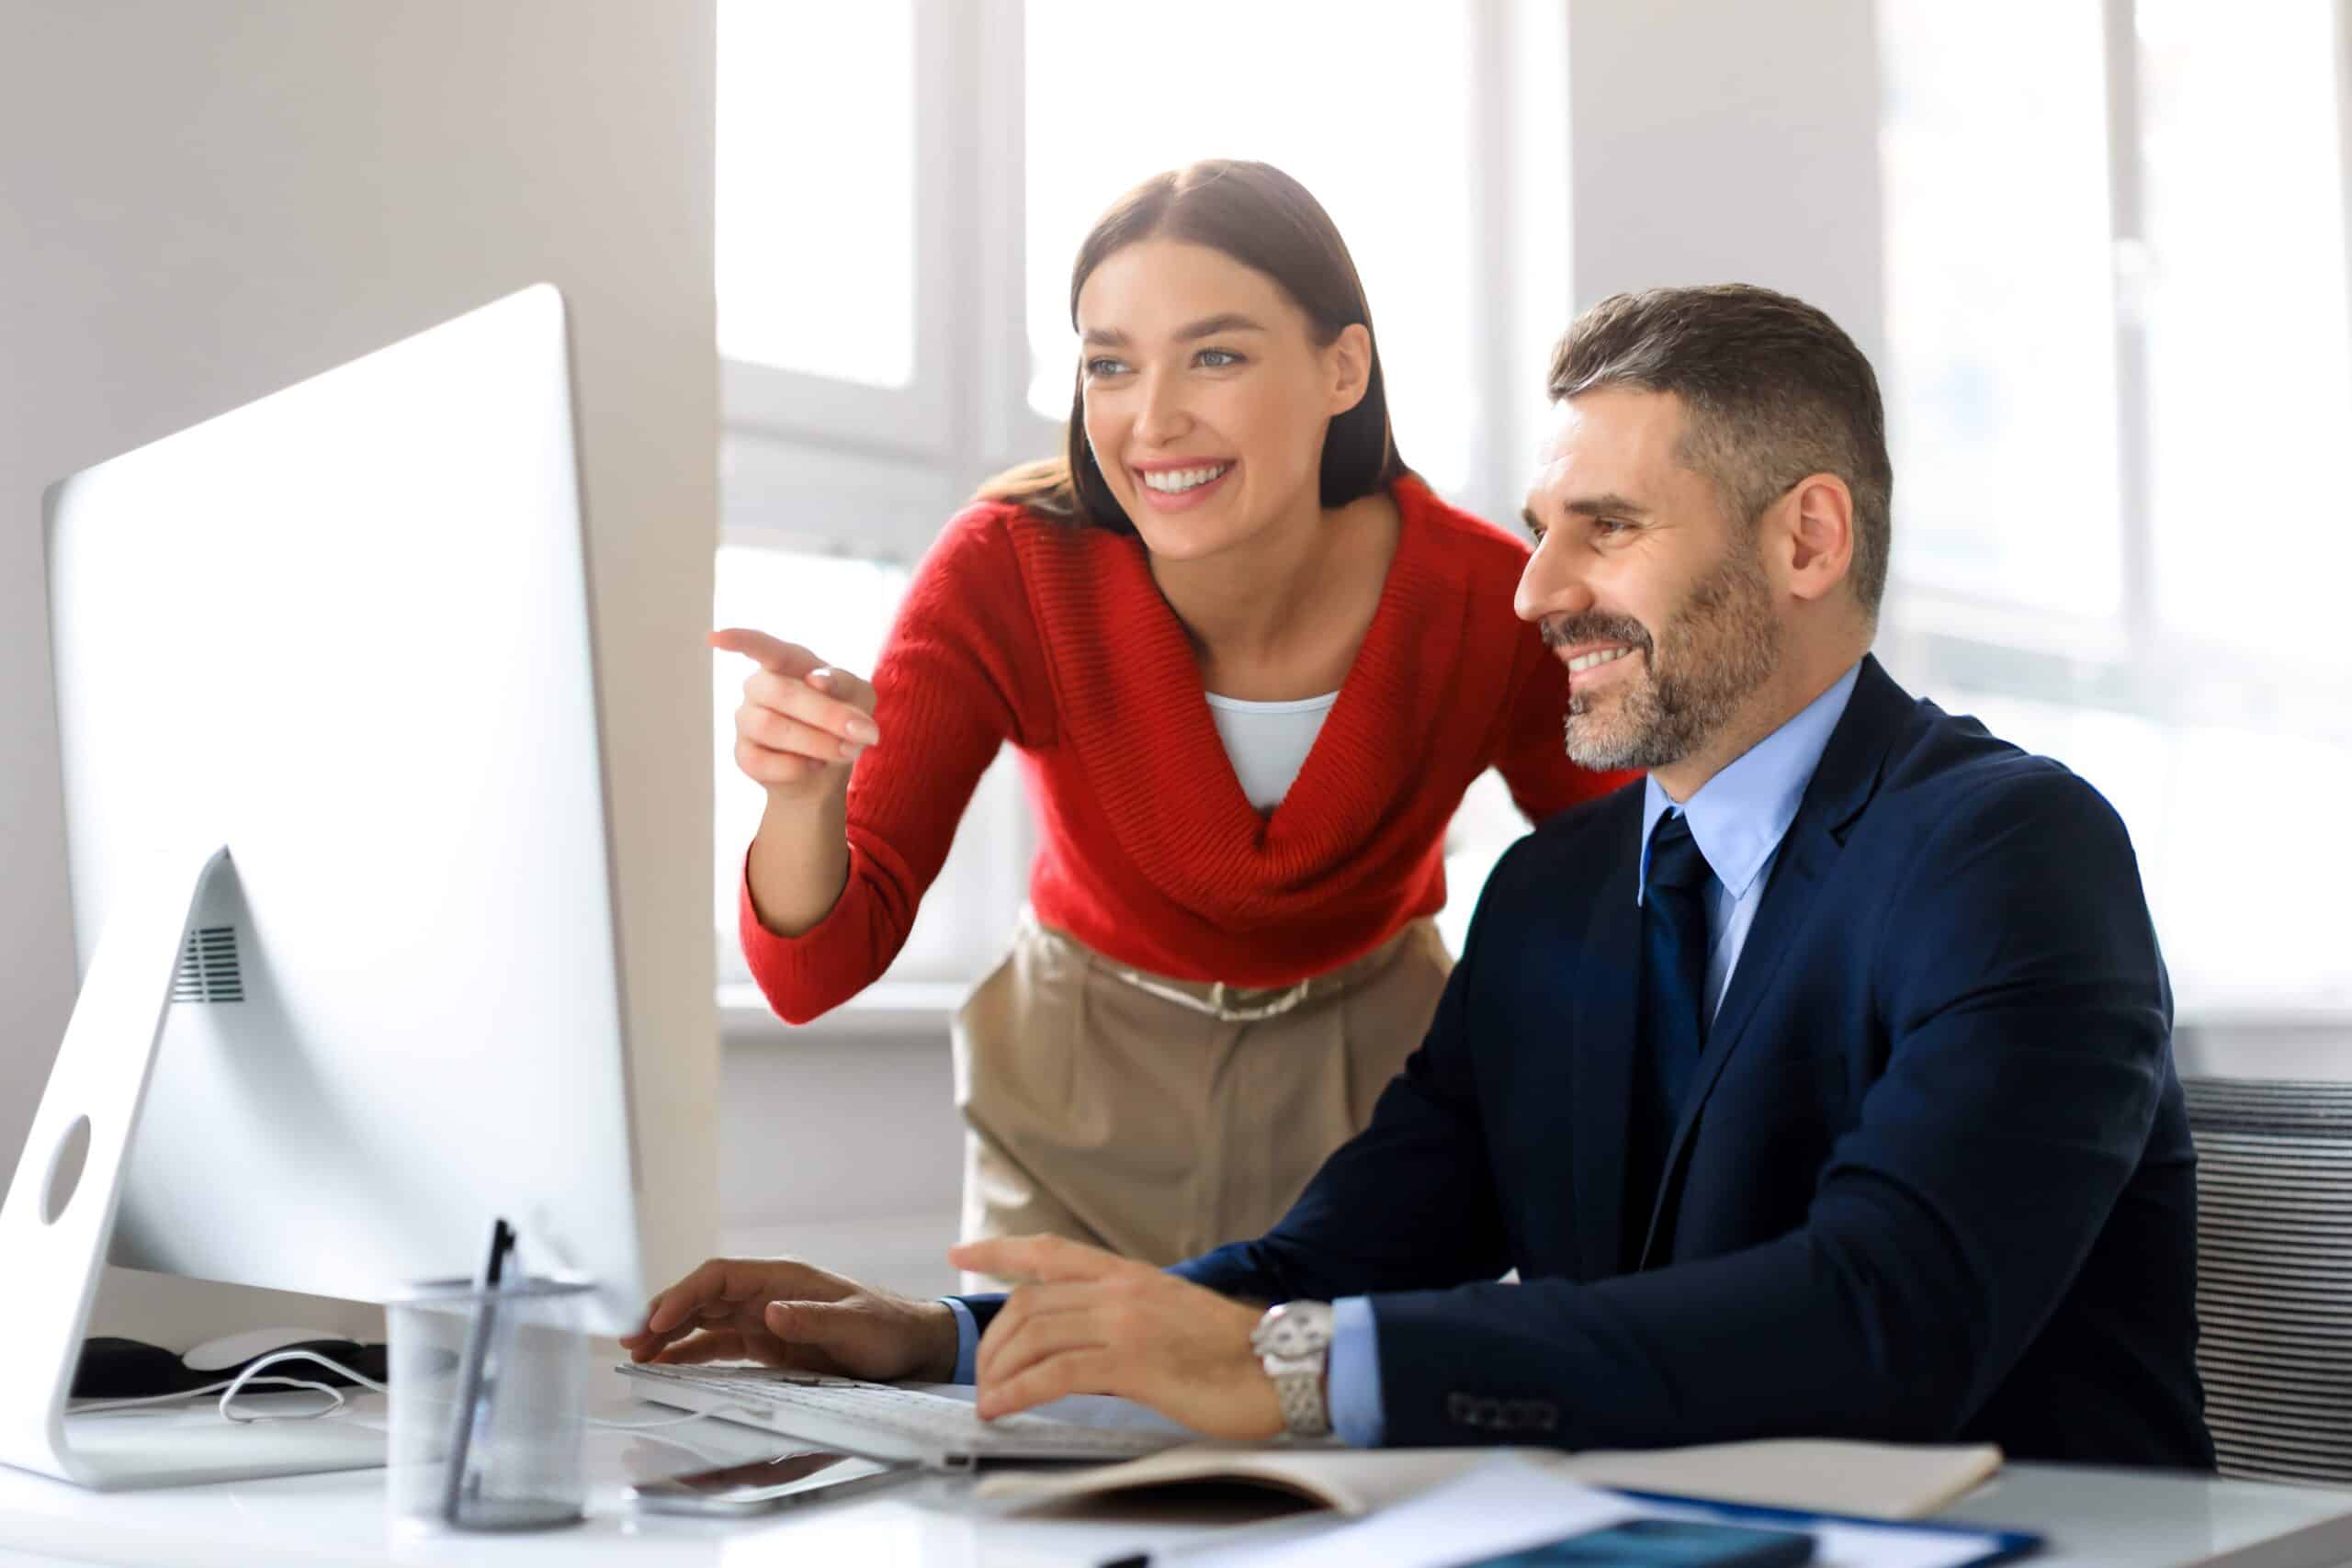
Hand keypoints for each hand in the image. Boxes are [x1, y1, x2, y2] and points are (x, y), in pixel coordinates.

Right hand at [619, 1256, 959, 1382]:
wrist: (910, 1346)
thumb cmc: (887, 1329)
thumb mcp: (855, 1325)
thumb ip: (814, 1319)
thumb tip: (770, 1312)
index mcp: (783, 1277)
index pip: (720, 1276)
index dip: (685, 1295)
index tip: (658, 1321)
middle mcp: (766, 1292)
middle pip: (702, 1295)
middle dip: (664, 1314)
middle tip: (631, 1341)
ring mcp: (763, 1316)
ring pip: (704, 1318)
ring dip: (670, 1334)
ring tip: (637, 1355)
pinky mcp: (767, 1342)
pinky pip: (719, 1343)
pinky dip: (690, 1351)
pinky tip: (666, 1365)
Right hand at [709, 627, 879, 804]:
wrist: (829, 770)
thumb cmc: (844, 718)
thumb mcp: (859, 696)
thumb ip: (845, 683)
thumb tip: (817, 680)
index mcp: (786, 662)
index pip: (760, 646)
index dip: (739, 640)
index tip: (715, 639)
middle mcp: (759, 686)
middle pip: (782, 693)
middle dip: (828, 715)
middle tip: (865, 734)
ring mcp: (746, 720)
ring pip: (772, 727)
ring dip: (818, 743)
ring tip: (846, 751)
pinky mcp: (743, 754)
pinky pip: (762, 761)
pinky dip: (797, 766)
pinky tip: (814, 765)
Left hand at [951, 1235, 1280, 1439]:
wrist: (1279, 1366)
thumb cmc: (1231, 1351)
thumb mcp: (1168, 1314)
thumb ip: (1122, 1315)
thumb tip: (1081, 1340)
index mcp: (1129, 1275)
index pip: (1050, 1252)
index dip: (1000, 1251)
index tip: (961, 1252)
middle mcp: (1121, 1290)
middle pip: (1030, 1303)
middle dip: (994, 1341)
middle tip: (982, 1373)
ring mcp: (1125, 1322)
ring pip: (1035, 1336)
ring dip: (1000, 1370)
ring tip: (989, 1399)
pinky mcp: (1132, 1362)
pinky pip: (1055, 1374)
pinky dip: (1019, 1391)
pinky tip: (1003, 1408)